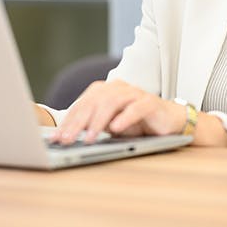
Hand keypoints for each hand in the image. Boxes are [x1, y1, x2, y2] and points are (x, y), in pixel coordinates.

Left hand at [49, 79, 185, 144]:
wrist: (169, 121)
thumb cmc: (138, 123)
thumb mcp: (112, 125)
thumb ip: (93, 126)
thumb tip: (66, 137)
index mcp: (107, 90)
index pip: (84, 102)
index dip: (69, 119)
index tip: (57, 137)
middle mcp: (119, 88)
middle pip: (95, 101)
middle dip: (79, 121)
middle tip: (67, 139)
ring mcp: (135, 94)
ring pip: (113, 102)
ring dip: (98, 121)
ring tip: (89, 138)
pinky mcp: (151, 102)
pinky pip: (136, 108)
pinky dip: (125, 118)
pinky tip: (116, 129)